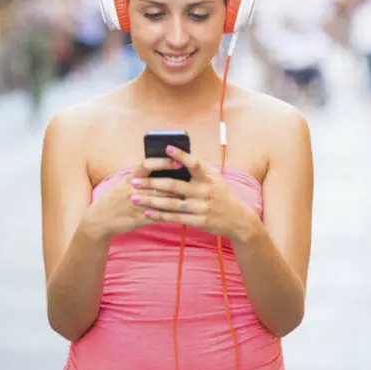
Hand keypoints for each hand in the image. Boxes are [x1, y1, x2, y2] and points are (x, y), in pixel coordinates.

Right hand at [83, 157, 184, 238]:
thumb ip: (142, 175)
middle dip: (177, 183)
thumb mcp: (126, 183)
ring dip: (177, 199)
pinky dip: (170, 215)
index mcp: (130, 178)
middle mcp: (133, 189)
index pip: (148, 165)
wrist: (100, 219)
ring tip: (192, 197)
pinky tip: (183, 214)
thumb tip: (164, 166)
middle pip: (159, 184)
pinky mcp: (138, 218)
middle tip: (193, 181)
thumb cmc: (117, 197)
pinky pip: (157, 216)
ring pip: (161, 200)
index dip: (163, 162)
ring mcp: (135, 204)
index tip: (178, 161)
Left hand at [128, 145, 256, 240]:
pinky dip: (160, 215)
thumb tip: (179, 155)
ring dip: (150, 200)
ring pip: (171, 203)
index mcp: (208, 177)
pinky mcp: (199, 221)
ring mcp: (201, 207)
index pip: (194, 163)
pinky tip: (146, 212)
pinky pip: (176, 218)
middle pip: (174, 186)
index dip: (181, 155)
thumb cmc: (221, 194)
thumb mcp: (215, 178)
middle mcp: (204, 191)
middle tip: (133, 181)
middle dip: (151, 183)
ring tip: (134, 197)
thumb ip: (199, 168)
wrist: (237, 219)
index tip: (166, 147)